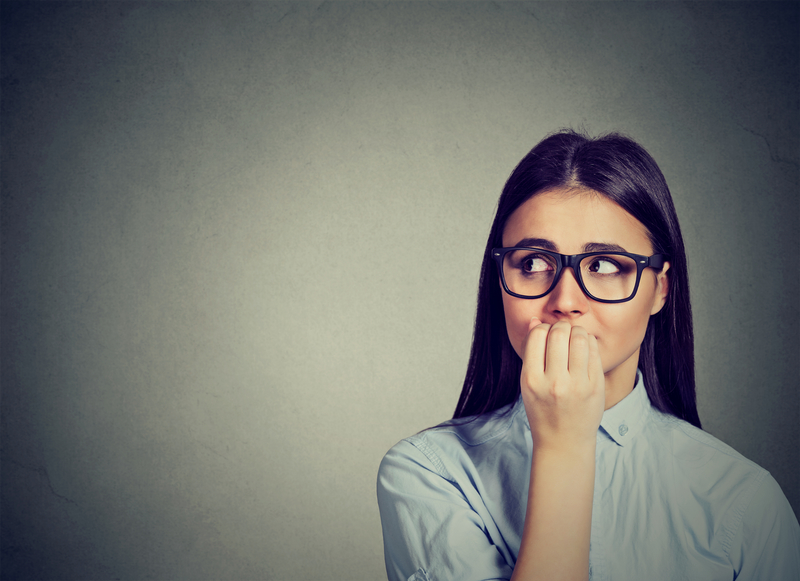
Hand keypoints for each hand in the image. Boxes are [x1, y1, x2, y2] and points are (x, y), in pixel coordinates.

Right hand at [520, 318, 604, 451]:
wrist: (563, 441)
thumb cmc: (543, 409)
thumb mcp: (528, 383)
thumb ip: (530, 352)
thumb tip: (534, 320)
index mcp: (532, 380)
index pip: (537, 335)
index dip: (541, 329)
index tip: (545, 335)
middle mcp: (554, 382)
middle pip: (559, 333)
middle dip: (560, 327)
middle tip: (561, 333)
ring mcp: (578, 385)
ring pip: (580, 338)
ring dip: (576, 331)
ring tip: (574, 338)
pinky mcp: (596, 387)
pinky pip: (594, 351)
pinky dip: (589, 342)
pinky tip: (584, 347)